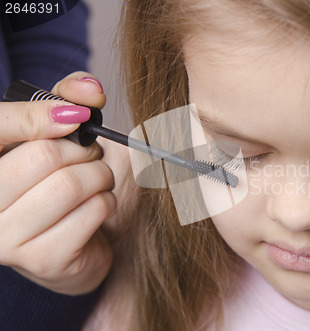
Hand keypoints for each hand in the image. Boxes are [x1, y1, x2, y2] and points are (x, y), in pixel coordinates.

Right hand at [0, 72, 115, 294]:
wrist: (68, 245)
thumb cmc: (56, 182)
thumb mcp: (54, 133)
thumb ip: (66, 100)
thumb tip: (91, 90)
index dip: (36, 117)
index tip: (74, 117)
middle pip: (43, 157)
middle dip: (83, 151)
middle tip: (90, 156)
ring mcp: (6, 239)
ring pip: (70, 185)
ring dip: (100, 176)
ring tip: (98, 179)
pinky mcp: (43, 259)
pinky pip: (92, 212)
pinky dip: (107, 201)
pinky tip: (99, 205)